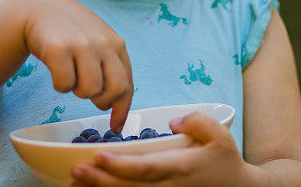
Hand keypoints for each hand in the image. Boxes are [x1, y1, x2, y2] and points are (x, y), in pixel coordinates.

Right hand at [23, 0, 133, 132]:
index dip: (122, 110)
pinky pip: (64, 85)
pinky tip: (57, 69)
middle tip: (90, 98)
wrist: (40, 10)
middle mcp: (103, 44)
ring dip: (78, 91)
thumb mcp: (98, 43)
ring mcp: (81, 45)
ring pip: (88, 90)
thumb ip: (110, 68)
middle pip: (114, 89)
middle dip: (102, 102)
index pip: (127, 84)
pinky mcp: (57, 48)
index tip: (116, 127)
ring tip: (71, 75)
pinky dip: (60, 85)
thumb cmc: (72, 34)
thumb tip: (112, 106)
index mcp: (116, 44)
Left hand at [69, 111, 252, 186]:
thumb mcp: (220, 133)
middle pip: (129, 186)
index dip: (120, 164)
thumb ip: (198, 121)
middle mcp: (170, 186)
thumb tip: (173, 122)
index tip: (99, 154)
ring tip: (75, 182)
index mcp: (182, 166)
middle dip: (100, 180)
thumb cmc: (225, 160)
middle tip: (76, 170)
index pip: (146, 167)